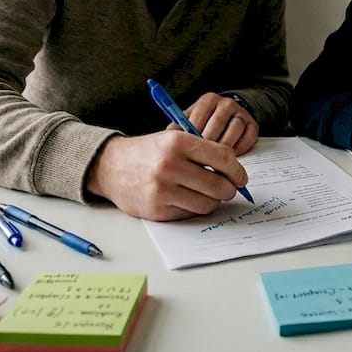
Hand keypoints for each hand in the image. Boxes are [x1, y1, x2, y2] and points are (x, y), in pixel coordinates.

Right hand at [85, 130, 248, 220]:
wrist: (110, 166)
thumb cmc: (148, 152)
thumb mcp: (173, 138)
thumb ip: (203, 151)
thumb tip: (234, 171)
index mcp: (177, 142)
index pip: (223, 158)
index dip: (238, 170)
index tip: (241, 177)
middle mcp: (170, 165)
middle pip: (219, 185)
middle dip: (228, 189)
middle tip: (226, 188)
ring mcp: (162, 189)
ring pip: (207, 203)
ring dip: (212, 200)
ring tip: (205, 193)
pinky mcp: (157, 209)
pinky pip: (190, 213)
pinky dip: (193, 208)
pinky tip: (186, 198)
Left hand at [182, 92, 257, 154]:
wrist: (228, 117)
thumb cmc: (204, 124)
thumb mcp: (189, 122)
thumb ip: (179, 129)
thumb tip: (167, 141)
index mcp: (207, 101)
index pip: (199, 118)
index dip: (193, 139)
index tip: (188, 154)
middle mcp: (225, 103)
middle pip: (218, 123)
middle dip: (209, 145)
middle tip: (202, 161)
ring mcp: (241, 112)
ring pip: (234, 129)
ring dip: (226, 147)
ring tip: (216, 161)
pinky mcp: (253, 123)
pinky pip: (249, 136)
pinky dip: (241, 148)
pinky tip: (232, 155)